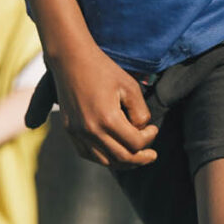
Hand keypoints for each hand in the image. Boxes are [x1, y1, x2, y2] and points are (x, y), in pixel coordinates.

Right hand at [52, 44, 157, 166]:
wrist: (70, 59)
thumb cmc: (103, 69)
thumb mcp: (129, 86)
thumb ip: (140, 112)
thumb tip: (142, 130)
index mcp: (108, 118)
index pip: (135, 143)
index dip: (150, 139)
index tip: (153, 129)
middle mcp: (91, 130)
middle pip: (122, 158)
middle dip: (141, 159)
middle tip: (152, 155)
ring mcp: (77, 132)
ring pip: (104, 161)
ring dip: (123, 163)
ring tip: (135, 158)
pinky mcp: (69, 130)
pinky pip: (87, 154)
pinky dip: (103, 158)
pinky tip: (113, 153)